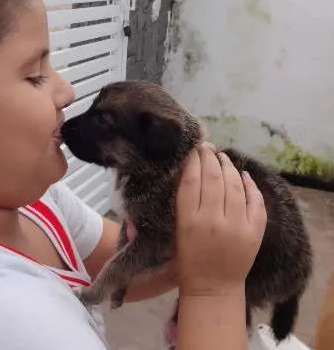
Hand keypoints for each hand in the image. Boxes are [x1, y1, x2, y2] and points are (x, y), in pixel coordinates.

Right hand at [175, 144, 266, 296]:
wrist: (213, 287)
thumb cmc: (188, 259)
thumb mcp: (176, 230)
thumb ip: (182, 203)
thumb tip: (189, 171)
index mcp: (189, 221)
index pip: (191, 180)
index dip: (193, 161)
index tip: (193, 149)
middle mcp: (213, 220)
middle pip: (213, 178)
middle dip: (210, 157)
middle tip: (207, 147)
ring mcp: (238, 226)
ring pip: (235, 185)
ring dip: (229, 166)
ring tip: (223, 157)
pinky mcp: (255, 232)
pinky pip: (256, 201)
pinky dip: (250, 184)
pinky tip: (244, 174)